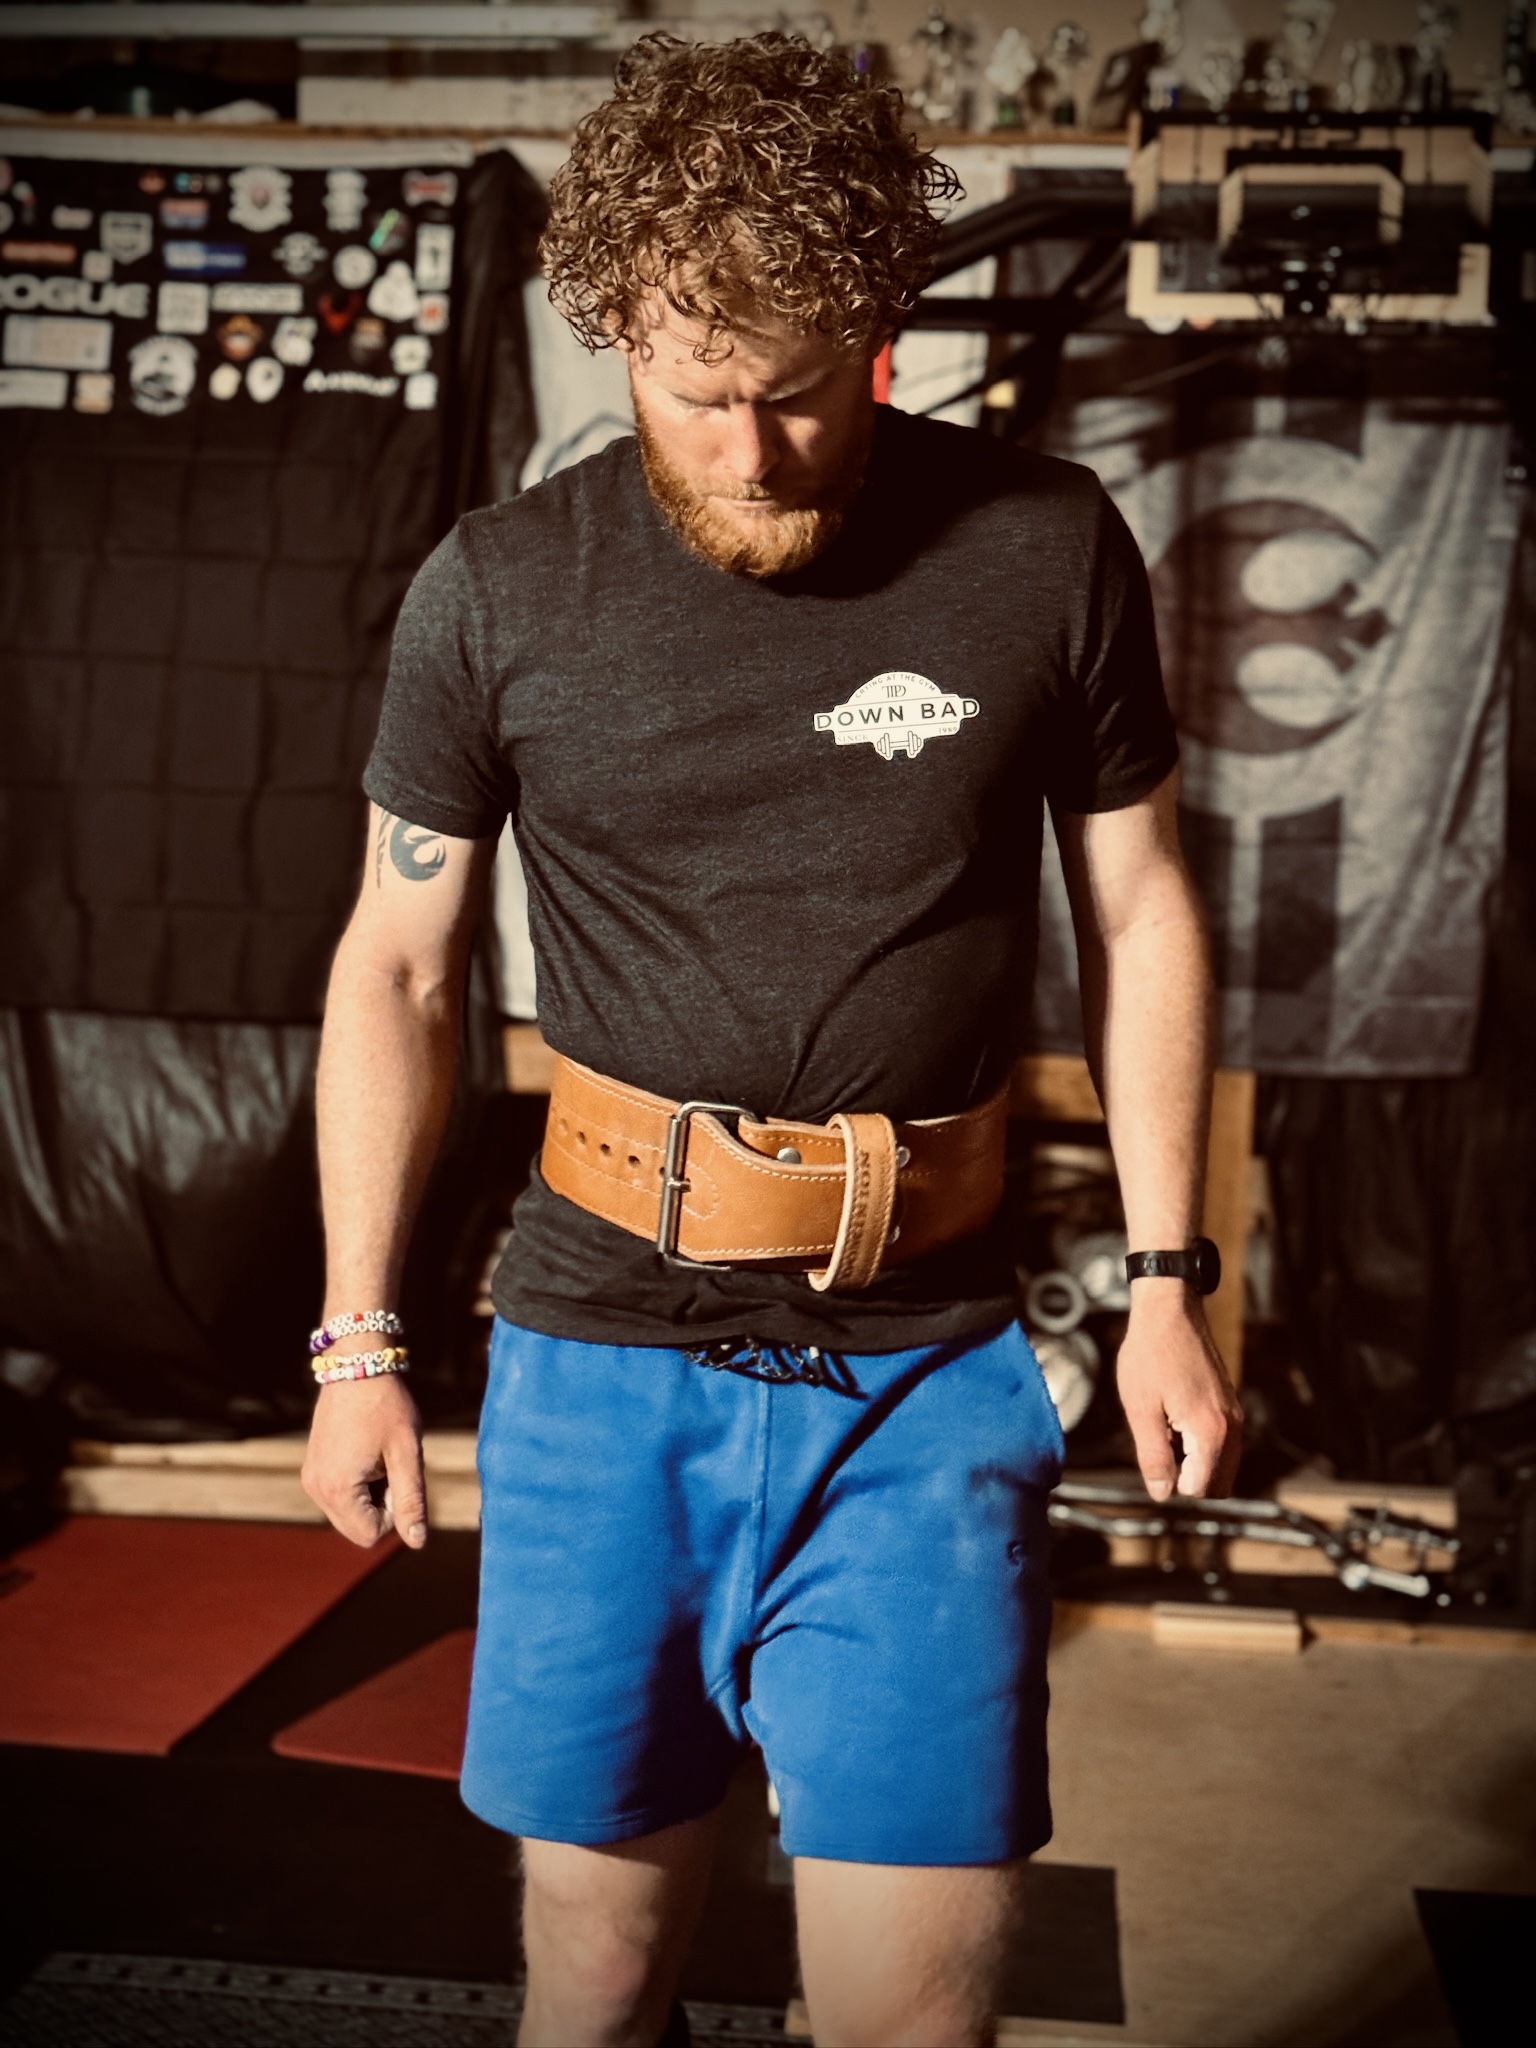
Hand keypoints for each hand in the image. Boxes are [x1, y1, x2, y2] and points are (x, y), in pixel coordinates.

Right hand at [301, 1373, 427, 1547]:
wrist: (356, 1365)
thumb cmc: (386, 1405)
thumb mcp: (407, 1452)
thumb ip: (412, 1500)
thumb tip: (417, 1543)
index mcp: (338, 1489)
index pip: (371, 1535)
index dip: (395, 1511)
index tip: (397, 1472)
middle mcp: (316, 1490)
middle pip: (357, 1529)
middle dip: (381, 1506)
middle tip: (388, 1463)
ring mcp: (310, 1479)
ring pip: (349, 1515)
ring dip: (370, 1495)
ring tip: (376, 1454)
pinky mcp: (311, 1469)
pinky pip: (339, 1497)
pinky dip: (357, 1485)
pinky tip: (365, 1452)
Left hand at [1115, 1282, 1242, 1500]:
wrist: (1169, 1311)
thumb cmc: (1151, 1354)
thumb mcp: (1141, 1409)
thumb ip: (1154, 1456)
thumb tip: (1162, 1493)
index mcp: (1211, 1432)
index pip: (1201, 1488)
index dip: (1172, 1482)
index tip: (1154, 1454)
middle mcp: (1232, 1427)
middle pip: (1219, 1484)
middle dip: (1188, 1478)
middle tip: (1158, 1445)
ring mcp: (1234, 1415)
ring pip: (1223, 1466)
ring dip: (1194, 1463)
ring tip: (1165, 1431)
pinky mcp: (1229, 1405)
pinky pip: (1222, 1445)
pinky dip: (1201, 1446)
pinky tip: (1174, 1420)